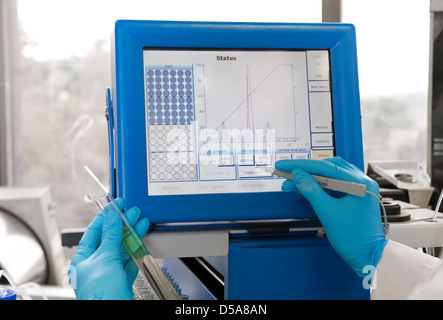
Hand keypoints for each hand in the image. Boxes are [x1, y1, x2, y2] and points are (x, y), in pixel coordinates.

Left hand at [70, 198, 149, 299]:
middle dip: (122, 224)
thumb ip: (110, 236)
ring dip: (131, 234)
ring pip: (121, 248)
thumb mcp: (105, 257)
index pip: (94, 232)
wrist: (113, 309)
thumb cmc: (100, 291)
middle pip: (110, 239)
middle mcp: (95, 265)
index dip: (105, 217)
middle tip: (132, 211)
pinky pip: (130, 261)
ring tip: (141, 221)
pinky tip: (141, 240)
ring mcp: (109, 273)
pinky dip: (136, 249)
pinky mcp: (122, 280)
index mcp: (83, 258)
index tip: (115, 206)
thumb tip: (111, 218)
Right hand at [275, 157, 387, 277]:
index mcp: (359, 182)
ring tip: (294, 182)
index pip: (324, 167)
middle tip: (287, 175)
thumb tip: (298, 175)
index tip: (284, 165)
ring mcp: (359, 189)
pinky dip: (320, 185)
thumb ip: (311, 190)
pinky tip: (308, 187)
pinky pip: (334, 184)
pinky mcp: (355, 197)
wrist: (369, 257)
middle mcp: (362, 182)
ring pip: (331, 175)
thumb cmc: (355, 239)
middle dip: (305, 171)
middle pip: (328, 168)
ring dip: (311, 177)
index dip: (301, 165)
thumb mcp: (328, 212)